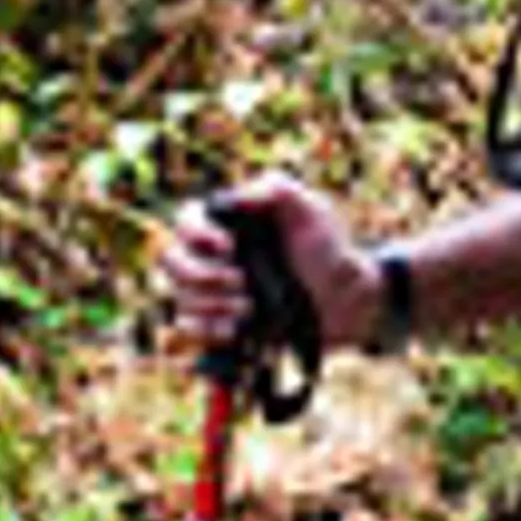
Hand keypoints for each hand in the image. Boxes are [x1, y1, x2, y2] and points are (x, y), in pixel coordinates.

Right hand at [157, 176, 375, 363]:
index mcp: (226, 224)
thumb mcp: (311, 210)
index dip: (195, 234)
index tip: (227, 246)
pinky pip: (189, 327)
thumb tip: (238, 196)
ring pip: (179, 297)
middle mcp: (211, 256)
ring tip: (249, 308)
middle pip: (172, 262)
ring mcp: (212, 290)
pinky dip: (206, 329)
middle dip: (202, 274)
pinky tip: (233, 330)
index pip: (185, 221)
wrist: (348, 299)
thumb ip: (278, 190)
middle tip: (241, 281)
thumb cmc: (328, 248)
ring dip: (210, 304)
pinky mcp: (219, 321)